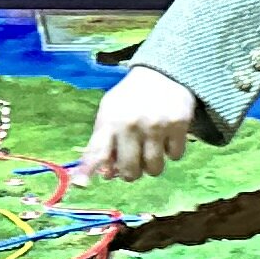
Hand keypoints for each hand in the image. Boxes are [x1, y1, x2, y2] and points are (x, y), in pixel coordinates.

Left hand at [83, 68, 199, 182]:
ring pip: (154, 169)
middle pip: (130, 171)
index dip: (87, 170)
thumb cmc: (131, 99)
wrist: (163, 73)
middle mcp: (130, 124)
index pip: (97, 151)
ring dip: (152, 165)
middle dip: (131, 172)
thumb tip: (106, 176)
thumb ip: (103, 143)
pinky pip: (175, 156)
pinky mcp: (178, 124)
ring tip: (151, 148)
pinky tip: (167, 136)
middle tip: (134, 162)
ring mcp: (156, 125)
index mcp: (109, 121)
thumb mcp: (110, 113)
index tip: (81, 185)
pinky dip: (171, 151)